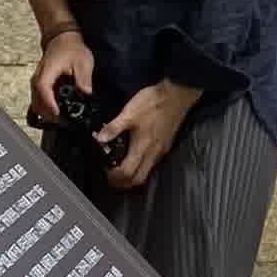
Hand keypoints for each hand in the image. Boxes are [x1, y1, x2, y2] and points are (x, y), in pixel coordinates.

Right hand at [27, 24, 94, 127]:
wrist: (63, 39)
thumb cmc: (72, 48)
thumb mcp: (83, 62)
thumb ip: (84, 78)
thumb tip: (86, 93)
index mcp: (47, 72)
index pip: (43, 90)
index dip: (49, 104)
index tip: (58, 114)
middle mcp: (38, 78)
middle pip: (37, 101)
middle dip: (49, 114)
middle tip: (65, 122)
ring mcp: (37, 83)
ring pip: (36, 103)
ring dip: (47, 113)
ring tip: (63, 120)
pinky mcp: (40, 86)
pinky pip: (38, 101)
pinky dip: (46, 108)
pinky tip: (58, 113)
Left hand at [95, 77, 200, 192]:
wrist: (177, 94)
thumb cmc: (154, 103)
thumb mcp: (129, 112)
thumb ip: (114, 127)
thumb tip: (99, 138)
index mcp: (143, 147)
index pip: (128, 173)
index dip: (115, 177)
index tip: (105, 172)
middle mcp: (153, 153)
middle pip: (138, 179)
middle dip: (124, 183)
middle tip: (112, 177)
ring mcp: (161, 150)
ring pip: (147, 172)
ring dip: (133, 176)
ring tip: (121, 169)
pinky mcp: (166, 145)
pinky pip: (153, 163)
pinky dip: (142, 167)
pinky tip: (135, 156)